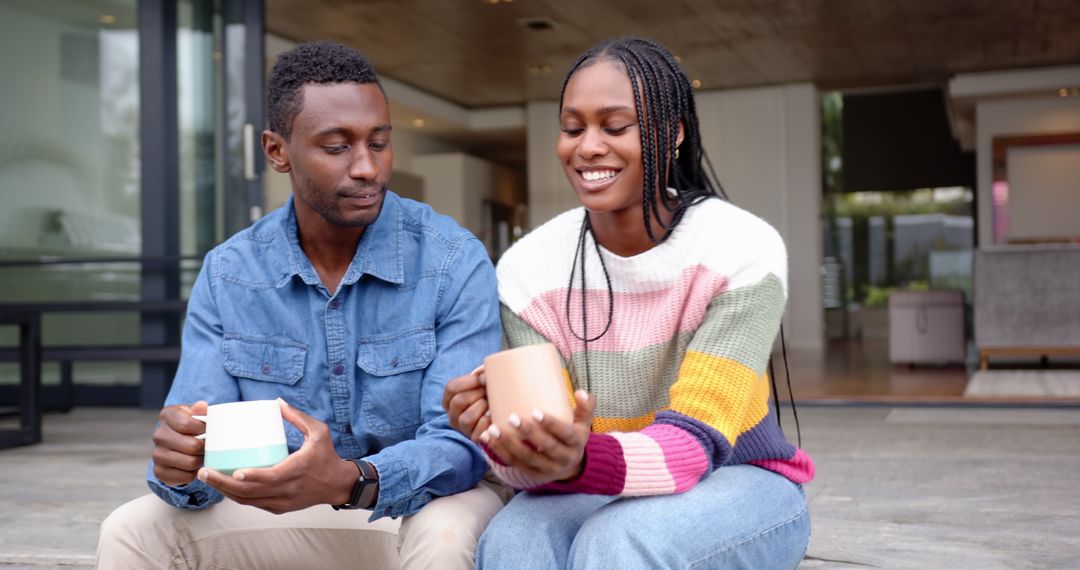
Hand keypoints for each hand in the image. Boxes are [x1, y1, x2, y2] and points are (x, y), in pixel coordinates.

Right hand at [152, 401, 207, 485]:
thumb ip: (202, 410)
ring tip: (203, 456)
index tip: (209, 431)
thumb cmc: (194, 425)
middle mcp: (158, 435)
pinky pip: (183, 477)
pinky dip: (193, 473)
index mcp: (167, 415)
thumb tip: (202, 406)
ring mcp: (157, 454)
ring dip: (200, 461)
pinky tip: (194, 466)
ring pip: (189, 462)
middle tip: (209, 447)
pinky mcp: (159, 471)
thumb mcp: (198, 414)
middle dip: (205, 448)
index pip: (186, 424)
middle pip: (191, 446)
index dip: (203, 429)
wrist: (182, 443)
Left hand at [196, 399, 357, 514]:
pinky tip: (223, 486)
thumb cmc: (327, 456)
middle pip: (251, 492)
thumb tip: (276, 402)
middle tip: (204, 471)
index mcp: (298, 470)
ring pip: (248, 501)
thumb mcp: (318, 432)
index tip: (233, 471)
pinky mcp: (279, 508)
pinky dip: (237, 497)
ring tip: (207, 478)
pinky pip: (254, 504)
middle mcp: (288, 490)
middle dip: (224, 484)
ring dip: (225, 491)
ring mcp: (283, 502)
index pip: (272, 477)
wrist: (338, 484)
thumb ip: (298, 417)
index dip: (252, 476)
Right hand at [442, 366, 490, 441]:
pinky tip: (494, 417)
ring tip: (491, 405)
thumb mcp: (483, 385)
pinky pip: (478, 432)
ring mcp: (462, 428)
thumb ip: (482, 377)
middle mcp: (452, 415)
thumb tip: (487, 374)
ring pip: (466, 418)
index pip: (451, 388)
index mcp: (450, 400)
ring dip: (482, 408)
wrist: (500, 417)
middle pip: (459, 401)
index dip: (469, 381)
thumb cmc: (489, 396)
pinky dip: (488, 423)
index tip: (483, 379)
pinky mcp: (473, 438)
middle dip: (478, 394)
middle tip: (490, 392)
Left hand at [482, 390, 594, 484]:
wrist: (570, 464)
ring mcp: (548, 469)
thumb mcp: (583, 421)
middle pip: (545, 447)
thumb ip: (585, 405)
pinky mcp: (533, 475)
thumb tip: (580, 392)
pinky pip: (515, 464)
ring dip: (508, 444)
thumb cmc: (573, 433)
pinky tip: (488, 438)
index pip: (565, 434)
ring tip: (493, 428)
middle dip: (528, 433)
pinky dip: (500, 451)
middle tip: (512, 417)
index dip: (551, 425)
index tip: (536, 412)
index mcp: (576, 442)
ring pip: (526, 458)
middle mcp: (564, 458)